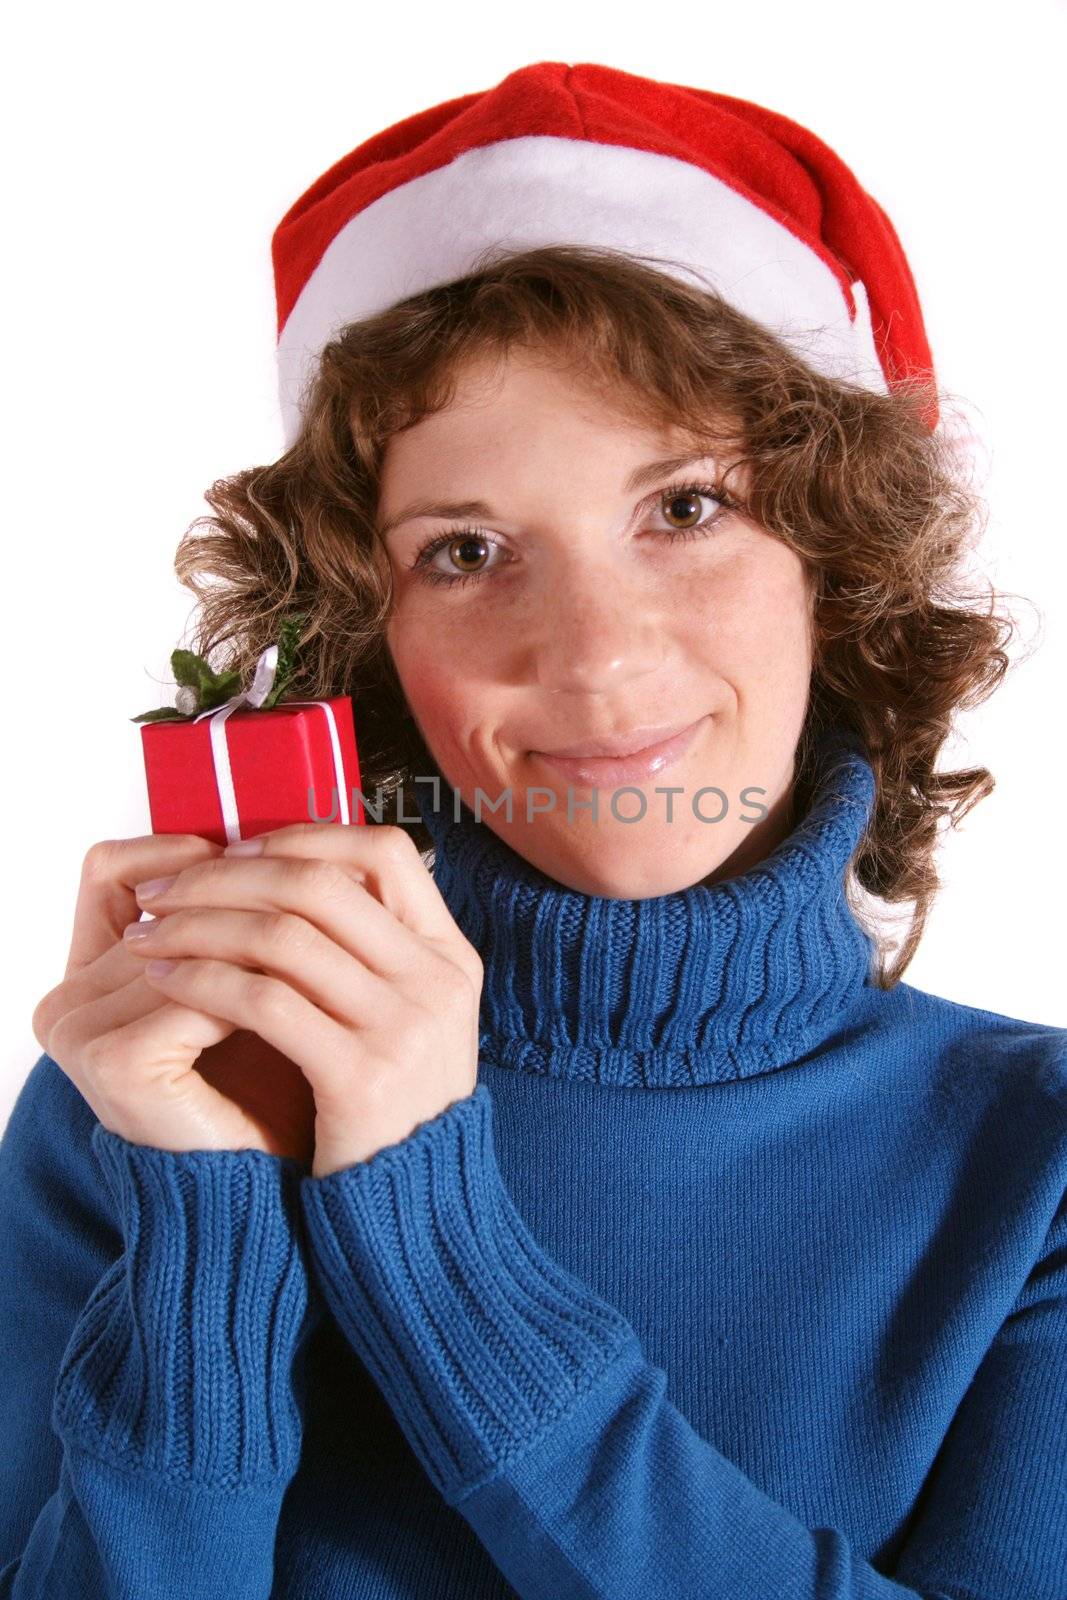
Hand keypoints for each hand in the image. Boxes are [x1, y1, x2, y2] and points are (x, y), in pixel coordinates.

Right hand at [32, 833, 316, 1159]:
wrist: (264, 1193)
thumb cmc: (263, 1087)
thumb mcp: (248, 988)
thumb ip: (240, 921)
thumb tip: (282, 830)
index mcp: (82, 976)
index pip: (110, 871)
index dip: (182, 849)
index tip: (268, 844)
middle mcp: (64, 1001)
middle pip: (162, 906)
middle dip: (247, 891)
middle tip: (323, 880)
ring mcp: (79, 1033)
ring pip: (191, 946)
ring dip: (265, 935)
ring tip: (330, 930)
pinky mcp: (113, 1063)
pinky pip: (199, 996)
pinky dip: (258, 987)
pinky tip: (309, 988)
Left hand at [119, 823, 483, 1177]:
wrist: (413, 1212)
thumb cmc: (389, 1109)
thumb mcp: (408, 1018)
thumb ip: (368, 952)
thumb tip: (288, 872)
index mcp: (449, 956)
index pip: (383, 853)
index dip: (304, 836)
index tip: (238, 850)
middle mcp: (436, 982)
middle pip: (320, 885)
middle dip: (228, 876)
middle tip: (167, 887)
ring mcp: (405, 1028)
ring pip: (283, 938)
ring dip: (200, 926)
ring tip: (150, 934)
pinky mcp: (361, 1077)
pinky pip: (264, 1001)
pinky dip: (204, 980)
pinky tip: (167, 982)